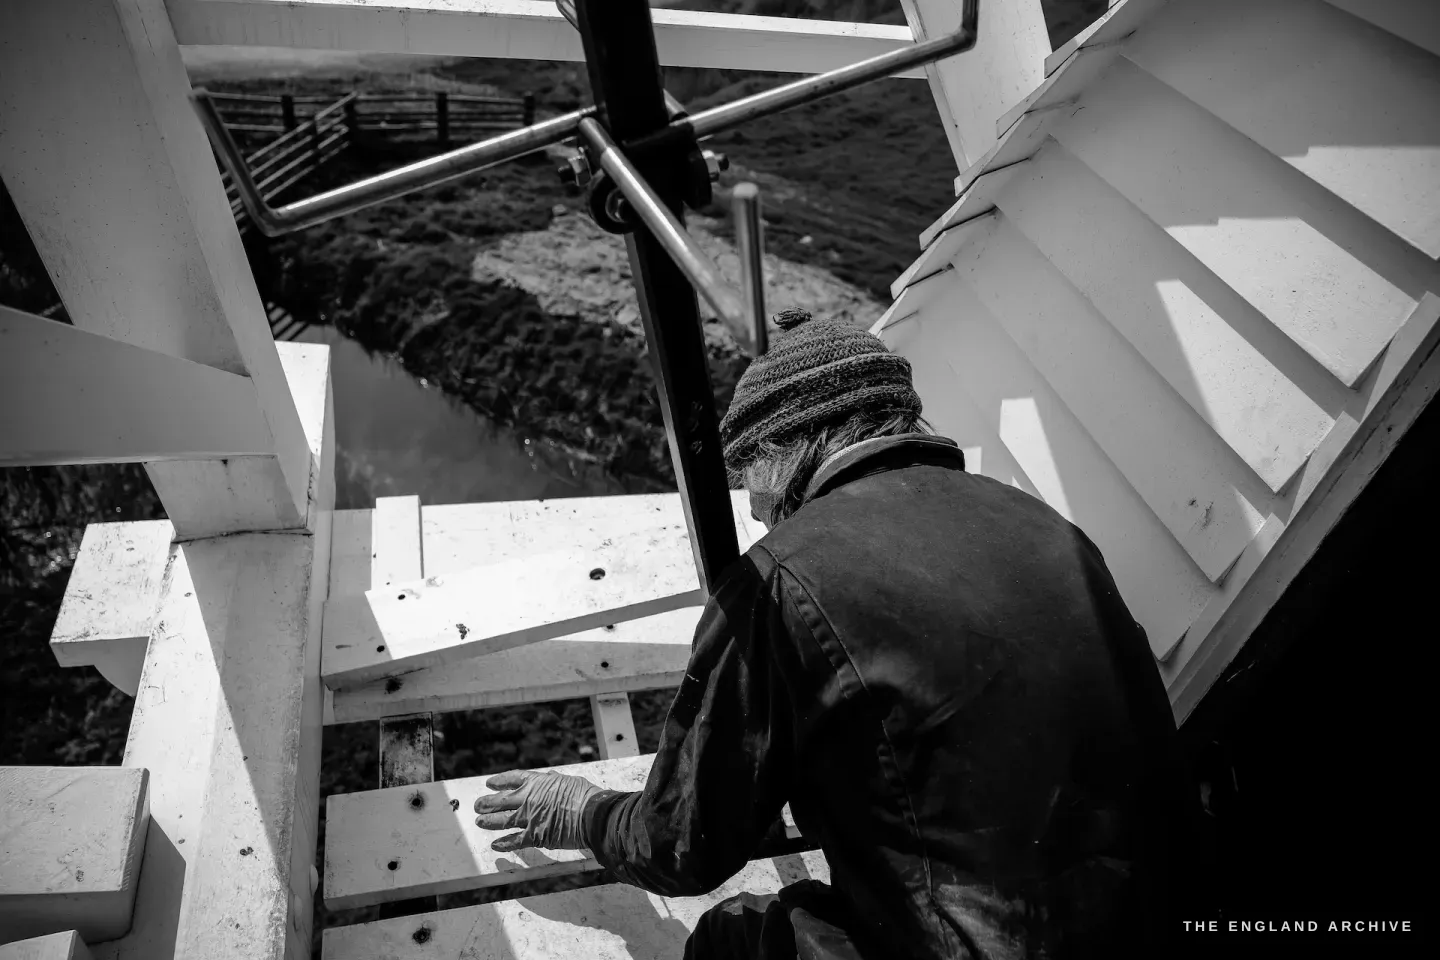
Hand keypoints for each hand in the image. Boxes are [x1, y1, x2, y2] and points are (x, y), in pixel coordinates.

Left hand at [473, 769, 603, 852]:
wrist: (591, 815)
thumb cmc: (584, 796)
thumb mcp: (568, 781)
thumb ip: (555, 781)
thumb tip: (549, 778)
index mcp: (537, 783)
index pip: (512, 779)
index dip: (498, 781)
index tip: (489, 783)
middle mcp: (528, 799)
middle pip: (501, 801)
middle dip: (487, 803)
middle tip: (478, 805)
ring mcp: (529, 819)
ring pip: (502, 820)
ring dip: (489, 821)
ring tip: (479, 821)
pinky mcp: (534, 837)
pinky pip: (514, 841)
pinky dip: (504, 843)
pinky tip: (495, 844)